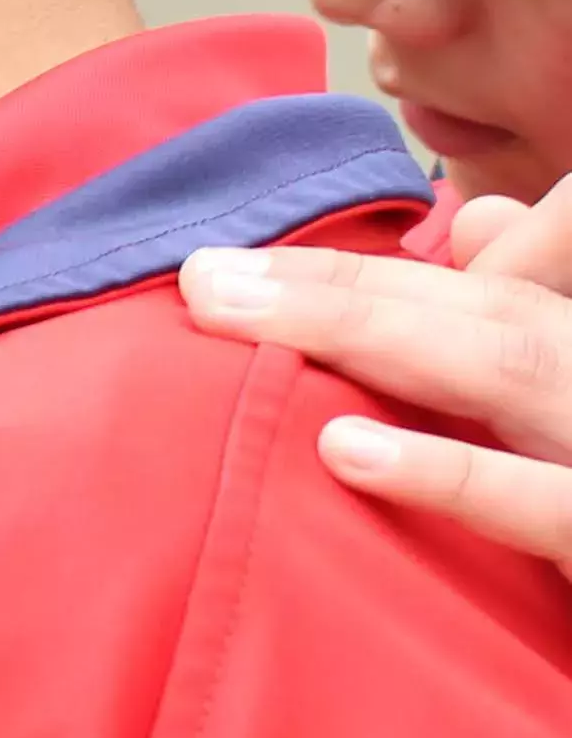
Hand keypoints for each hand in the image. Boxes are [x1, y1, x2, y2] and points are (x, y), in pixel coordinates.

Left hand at [183, 181, 571, 564]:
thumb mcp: (565, 420)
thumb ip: (532, 322)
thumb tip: (473, 227)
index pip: (489, 297)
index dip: (358, 277)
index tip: (226, 269)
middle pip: (491, 318)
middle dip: (344, 292)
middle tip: (203, 280)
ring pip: (513, 371)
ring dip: (374, 336)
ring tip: (243, 319)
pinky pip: (548, 509)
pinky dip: (454, 476)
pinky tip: (350, 451)